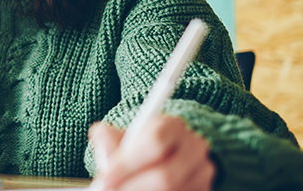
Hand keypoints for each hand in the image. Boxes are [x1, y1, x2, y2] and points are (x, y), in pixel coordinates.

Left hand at [88, 115, 216, 190]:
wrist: (160, 158)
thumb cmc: (134, 147)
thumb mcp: (117, 136)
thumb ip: (106, 142)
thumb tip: (106, 161)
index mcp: (172, 125)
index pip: (155, 141)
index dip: (128, 164)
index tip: (105, 178)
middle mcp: (194, 147)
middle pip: (165, 176)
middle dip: (131, 188)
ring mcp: (203, 173)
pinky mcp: (204, 190)